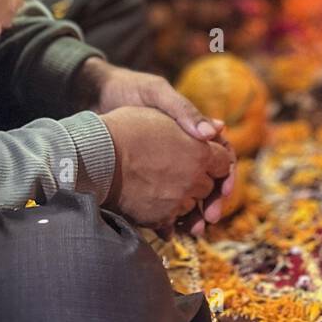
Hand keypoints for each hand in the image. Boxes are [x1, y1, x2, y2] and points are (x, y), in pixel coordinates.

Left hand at [75, 58, 236, 230]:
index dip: (227, 177)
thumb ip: (183, 111)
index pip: (222, 157)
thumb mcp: (156, 94)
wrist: (94, 96)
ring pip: (189, 196)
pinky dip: (169, 218)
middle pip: (208, 182)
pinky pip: (165, 200)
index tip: (223, 193)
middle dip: (212, 203)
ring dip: (194, 215)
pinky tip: (166, 232)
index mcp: (194, 130)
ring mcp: (166, 164)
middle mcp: (184, 149)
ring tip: (191, 231)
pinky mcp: (148, 176)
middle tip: (207, 220)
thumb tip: (213, 132)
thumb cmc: (129, 89)